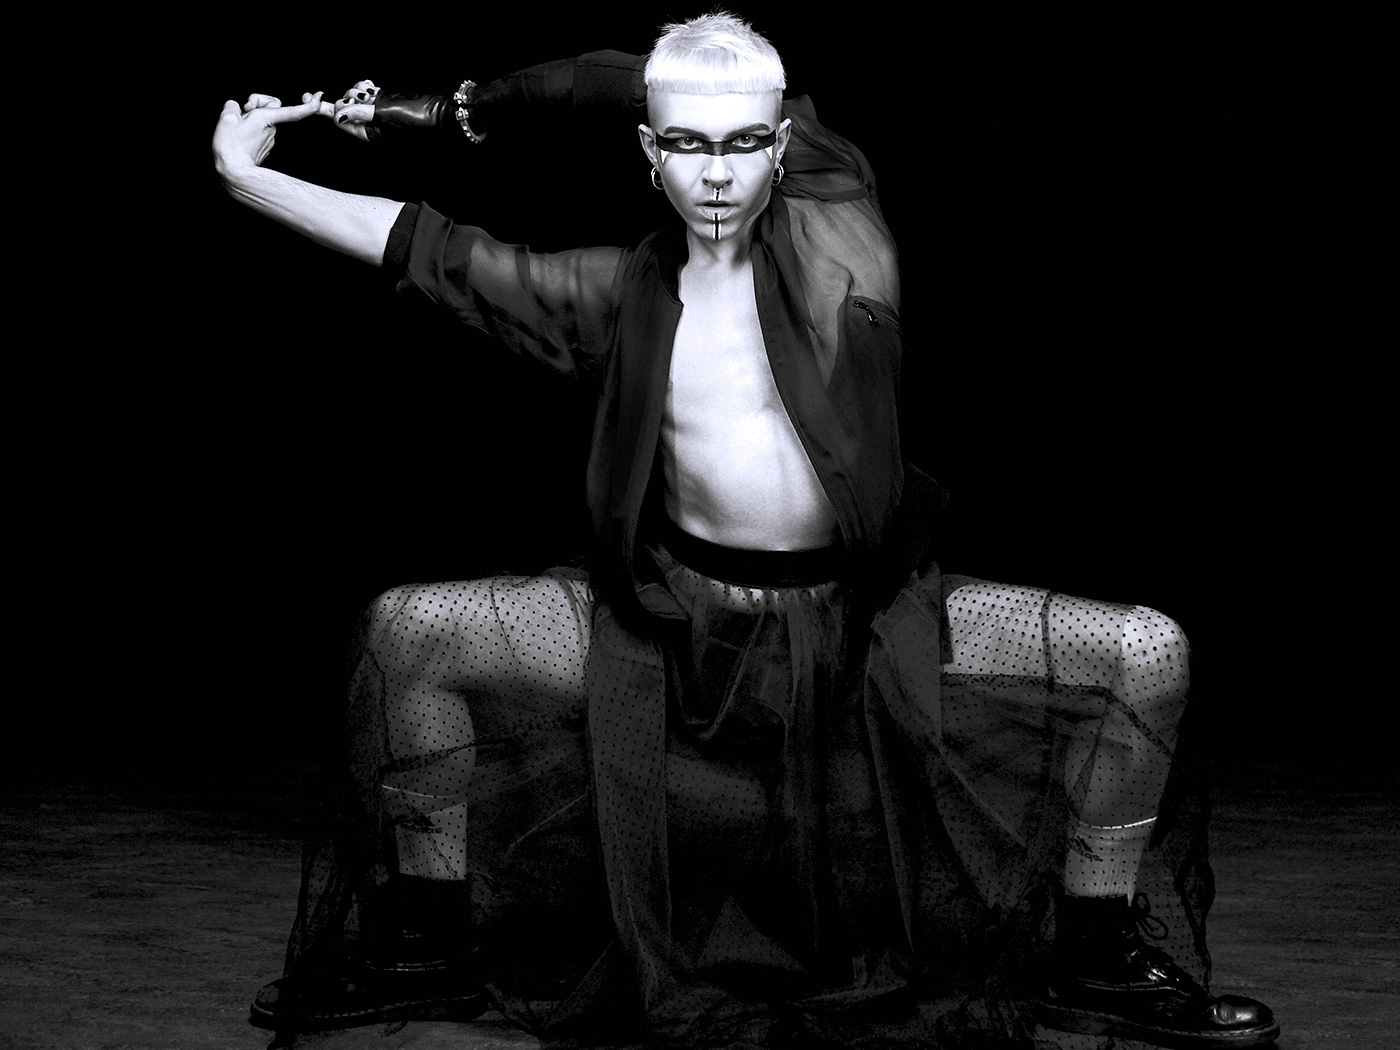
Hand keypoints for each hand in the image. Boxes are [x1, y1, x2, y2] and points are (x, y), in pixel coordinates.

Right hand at [212, 92, 324, 178]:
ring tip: (238, 128)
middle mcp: (273, 130)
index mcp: (267, 118)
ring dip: (251, 118)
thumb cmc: (231, 146)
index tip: (318, 98)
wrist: (234, 172)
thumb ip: (233, 106)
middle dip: (256, 104)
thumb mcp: (226, 117)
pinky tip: (240, 137)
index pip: (293, 111)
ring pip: (263, 118)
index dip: (308, 105)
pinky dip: (250, 129)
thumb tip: (235, 108)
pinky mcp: (264, 147)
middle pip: (269, 106)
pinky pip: (259, 131)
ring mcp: (269, 140)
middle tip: (243, 112)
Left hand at [318, 79, 454, 140]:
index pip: (338, 119)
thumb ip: (358, 114)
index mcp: (365, 133)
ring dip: (358, 89)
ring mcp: (372, 110)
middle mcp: (366, 123)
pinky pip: (363, 89)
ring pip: (352, 95)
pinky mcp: (379, 99)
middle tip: (363, 96)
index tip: (310, 96)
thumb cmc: (411, 117)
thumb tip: (336, 114)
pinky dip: (365, 85)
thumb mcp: (382, 115)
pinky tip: (374, 88)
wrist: (431, 110)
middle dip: (348, 97)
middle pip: (342, 105)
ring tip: (373, 93)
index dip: (324, 108)